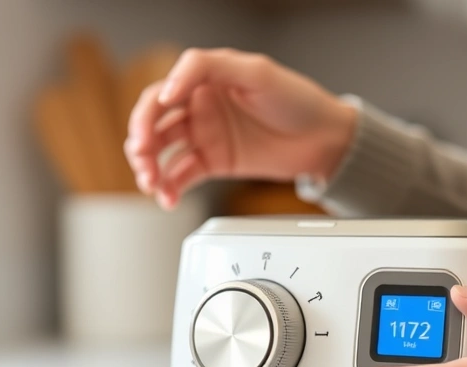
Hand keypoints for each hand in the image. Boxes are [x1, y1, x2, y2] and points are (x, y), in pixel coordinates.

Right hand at [124, 48, 356, 208]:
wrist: (325, 139)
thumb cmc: (298, 99)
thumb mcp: (256, 72)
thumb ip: (207, 68)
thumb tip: (168, 89)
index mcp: (205, 79)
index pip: (160, 94)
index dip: (147, 113)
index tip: (148, 132)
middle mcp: (199, 106)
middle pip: (154, 124)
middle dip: (141, 144)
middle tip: (143, 161)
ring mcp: (205, 135)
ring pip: (162, 152)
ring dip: (150, 169)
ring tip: (153, 185)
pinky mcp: (214, 162)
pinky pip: (182, 175)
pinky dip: (171, 188)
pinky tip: (168, 198)